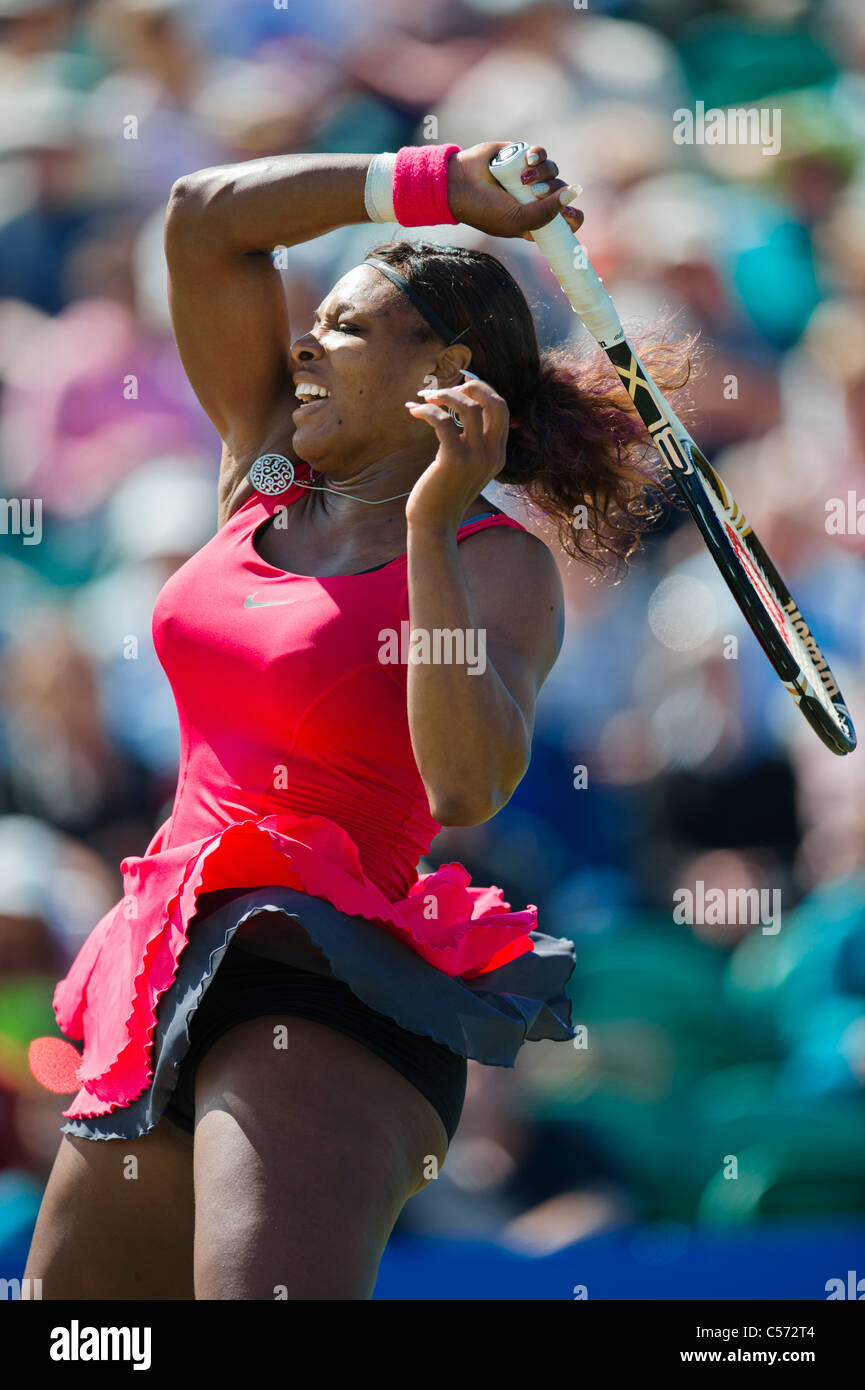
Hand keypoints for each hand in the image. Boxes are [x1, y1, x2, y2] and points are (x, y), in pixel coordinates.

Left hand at [404, 371, 509, 531]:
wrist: (435, 525)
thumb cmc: (444, 494)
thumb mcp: (466, 467)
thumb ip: (470, 444)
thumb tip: (453, 412)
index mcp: (498, 454)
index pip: (501, 409)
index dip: (482, 390)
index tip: (460, 387)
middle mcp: (492, 454)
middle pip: (495, 402)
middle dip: (473, 385)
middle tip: (448, 386)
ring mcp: (475, 458)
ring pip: (468, 407)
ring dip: (445, 395)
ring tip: (426, 398)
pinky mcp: (453, 461)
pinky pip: (443, 421)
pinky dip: (427, 410)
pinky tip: (414, 412)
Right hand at [448, 141, 583, 240]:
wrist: (460, 184)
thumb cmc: (486, 209)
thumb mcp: (518, 220)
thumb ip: (547, 213)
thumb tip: (575, 192)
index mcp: (535, 221)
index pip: (567, 220)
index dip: (572, 216)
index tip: (568, 214)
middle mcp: (534, 199)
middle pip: (562, 191)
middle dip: (553, 191)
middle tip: (535, 192)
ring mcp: (529, 177)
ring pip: (553, 170)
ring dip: (544, 172)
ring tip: (524, 178)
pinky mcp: (521, 156)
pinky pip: (541, 154)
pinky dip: (538, 155)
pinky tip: (528, 160)